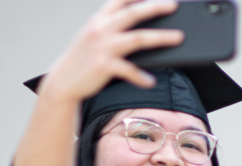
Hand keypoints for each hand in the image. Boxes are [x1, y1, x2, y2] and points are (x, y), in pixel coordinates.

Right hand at [38, 0, 183, 104]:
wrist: (63, 82)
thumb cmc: (83, 60)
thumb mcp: (94, 37)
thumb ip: (111, 27)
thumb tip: (138, 24)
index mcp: (99, 20)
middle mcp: (101, 29)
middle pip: (133, 13)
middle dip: (155, 7)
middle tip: (174, 5)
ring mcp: (103, 47)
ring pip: (138, 38)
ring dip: (160, 37)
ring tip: (178, 37)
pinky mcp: (104, 66)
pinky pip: (129, 70)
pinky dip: (141, 76)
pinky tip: (151, 81)